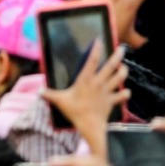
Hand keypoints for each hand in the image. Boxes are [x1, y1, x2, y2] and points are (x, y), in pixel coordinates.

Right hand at [42, 44, 128, 158]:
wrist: (90, 125)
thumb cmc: (75, 111)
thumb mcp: (59, 101)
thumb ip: (49, 94)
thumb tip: (38, 91)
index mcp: (85, 79)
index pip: (92, 61)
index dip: (96, 49)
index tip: (99, 40)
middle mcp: (98, 83)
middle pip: (110, 67)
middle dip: (117, 56)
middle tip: (121, 48)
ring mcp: (106, 92)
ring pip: (118, 79)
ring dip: (123, 72)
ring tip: (124, 67)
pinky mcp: (111, 101)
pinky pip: (121, 96)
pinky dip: (125, 94)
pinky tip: (127, 92)